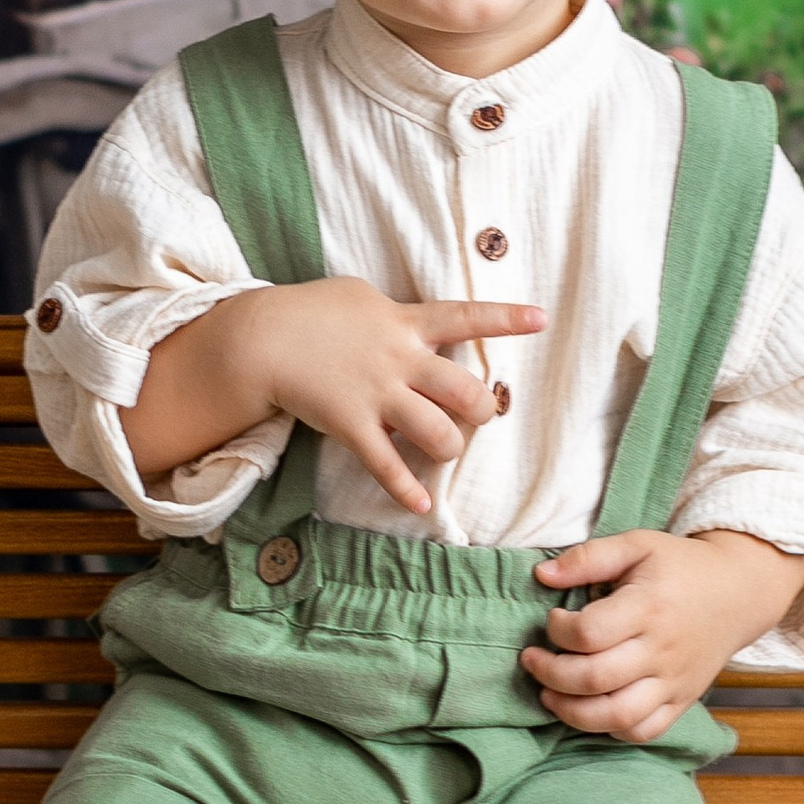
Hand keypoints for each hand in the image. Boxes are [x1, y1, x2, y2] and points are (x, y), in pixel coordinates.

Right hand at [124, 278, 542, 513]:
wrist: (261, 339)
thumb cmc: (310, 312)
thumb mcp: (360, 297)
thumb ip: (397, 313)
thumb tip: (419, 324)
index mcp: (405, 322)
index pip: (465, 317)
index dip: (506, 319)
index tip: (542, 319)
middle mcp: (400, 359)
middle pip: (466, 391)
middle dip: (481, 410)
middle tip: (475, 416)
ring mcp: (377, 395)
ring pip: (439, 434)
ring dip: (449, 448)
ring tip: (444, 450)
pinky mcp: (352, 425)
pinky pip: (387, 465)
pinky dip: (405, 489)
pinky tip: (420, 506)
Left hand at [522, 526, 803, 742]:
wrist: (738, 591)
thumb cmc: (680, 566)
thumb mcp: (637, 544)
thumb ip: (588, 557)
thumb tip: (541, 577)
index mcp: (648, 607)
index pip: (589, 633)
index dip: (557, 630)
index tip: (554, 619)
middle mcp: (662, 650)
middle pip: (595, 679)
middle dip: (550, 674)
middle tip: (532, 660)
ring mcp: (674, 681)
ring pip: (617, 716)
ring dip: (572, 712)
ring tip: (549, 694)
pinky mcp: (682, 701)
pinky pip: (644, 731)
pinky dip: (611, 729)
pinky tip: (590, 709)